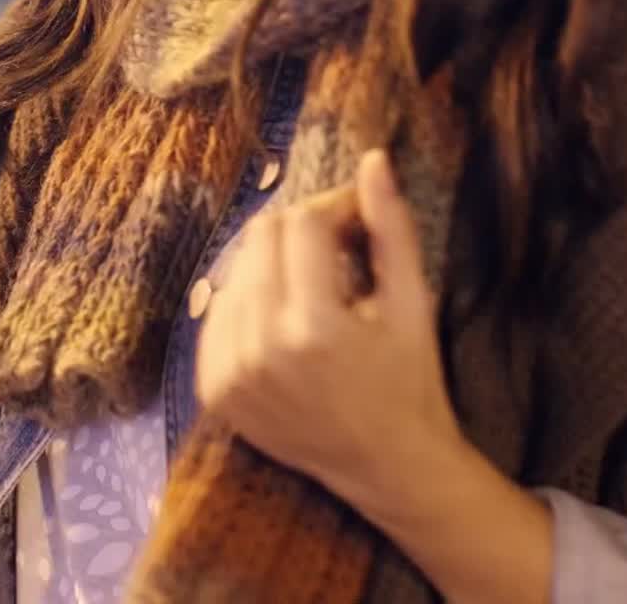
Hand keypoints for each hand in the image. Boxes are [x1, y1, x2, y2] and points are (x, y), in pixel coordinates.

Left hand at [196, 149, 462, 516]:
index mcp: (314, 327)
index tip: (358, 217)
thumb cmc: (409, 381)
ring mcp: (229, 373)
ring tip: (316, 284)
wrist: (387, 469)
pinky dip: (250, 298)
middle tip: (339, 247)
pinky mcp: (213, 389)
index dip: (334, 206)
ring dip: (276, 261)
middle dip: (302, 229)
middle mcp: (261, 349)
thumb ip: (390, 228)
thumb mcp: (412, 303)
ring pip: (237, 267)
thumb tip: (374, 159)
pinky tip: (285, 312)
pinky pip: (218, 310)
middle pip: (262, 236)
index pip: (302, 223)